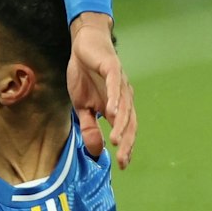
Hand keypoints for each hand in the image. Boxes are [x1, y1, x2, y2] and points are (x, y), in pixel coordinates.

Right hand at [66, 13, 135, 168]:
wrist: (84, 46)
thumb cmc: (85, 75)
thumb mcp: (81, 106)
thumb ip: (90, 126)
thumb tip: (96, 150)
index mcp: (117, 107)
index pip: (125, 130)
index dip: (125, 147)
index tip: (123, 165)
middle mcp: (124, 97)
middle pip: (129, 122)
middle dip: (127, 142)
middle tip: (123, 159)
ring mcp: (120, 83)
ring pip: (124, 107)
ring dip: (120, 124)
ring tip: (115, 140)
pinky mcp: (113, 68)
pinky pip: (115, 85)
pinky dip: (114, 99)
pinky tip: (111, 111)